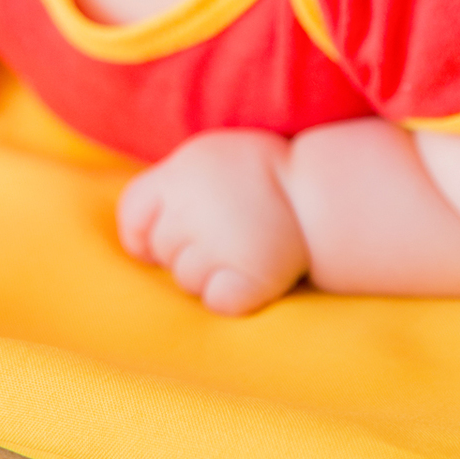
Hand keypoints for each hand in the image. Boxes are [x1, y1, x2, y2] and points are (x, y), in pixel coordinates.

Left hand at [116, 129, 308, 314]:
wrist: (328, 192)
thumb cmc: (270, 174)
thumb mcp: (214, 156)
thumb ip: (177, 185)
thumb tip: (141, 231)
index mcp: (181, 170)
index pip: (131, 211)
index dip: (142, 232)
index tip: (161, 240)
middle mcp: (192, 207)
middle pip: (162, 250)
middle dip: (186, 252)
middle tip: (226, 238)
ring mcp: (219, 244)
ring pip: (187, 281)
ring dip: (210, 274)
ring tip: (243, 251)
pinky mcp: (248, 277)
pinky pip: (217, 302)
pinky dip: (233, 296)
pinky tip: (253, 276)